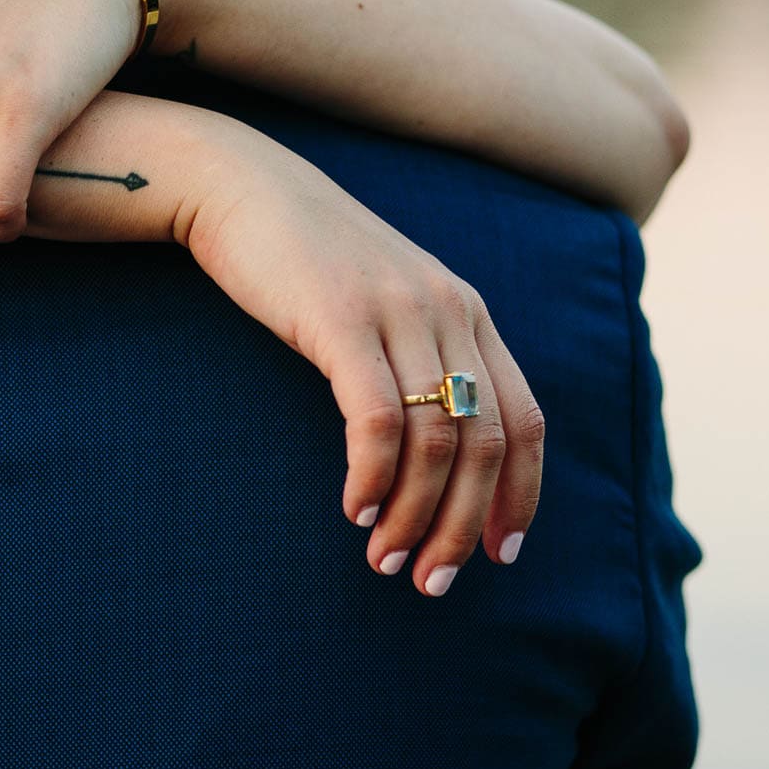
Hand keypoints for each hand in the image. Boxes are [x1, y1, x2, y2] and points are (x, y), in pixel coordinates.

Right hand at [178, 131, 543, 595]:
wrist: (241, 186)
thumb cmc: (305, 256)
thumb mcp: (382, 301)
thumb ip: (418, 353)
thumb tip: (432, 445)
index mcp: (467, 312)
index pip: (526, 420)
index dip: (520, 496)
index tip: (497, 555)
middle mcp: (448, 312)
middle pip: (486, 444)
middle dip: (463, 526)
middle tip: (431, 582)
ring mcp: (399, 313)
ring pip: (437, 441)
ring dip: (414, 516)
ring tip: (384, 562)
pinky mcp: (343, 320)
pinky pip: (377, 420)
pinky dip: (372, 477)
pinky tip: (354, 510)